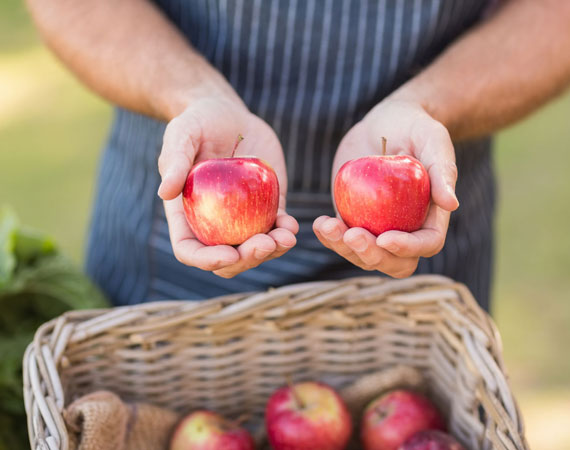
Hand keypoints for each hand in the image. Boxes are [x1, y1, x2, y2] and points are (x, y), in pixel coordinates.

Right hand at [158, 94, 297, 277]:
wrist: (229, 115)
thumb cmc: (198, 123)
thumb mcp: (182, 134)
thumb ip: (173, 161)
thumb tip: (164, 193)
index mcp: (186, 216)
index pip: (191, 250)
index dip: (207, 260)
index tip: (228, 254)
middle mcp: (213, 224)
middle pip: (228, 259)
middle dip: (247, 259)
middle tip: (265, 243)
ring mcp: (241, 219)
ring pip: (255, 250)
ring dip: (272, 251)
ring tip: (286, 237)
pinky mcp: (266, 207)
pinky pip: (275, 228)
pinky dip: (284, 232)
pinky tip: (292, 225)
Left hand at [313, 98, 458, 277]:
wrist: (385, 122)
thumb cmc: (415, 127)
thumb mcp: (433, 139)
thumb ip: (443, 170)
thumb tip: (452, 205)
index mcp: (431, 216)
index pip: (426, 244)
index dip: (408, 248)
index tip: (385, 237)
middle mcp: (405, 228)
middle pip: (393, 261)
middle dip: (372, 255)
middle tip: (352, 234)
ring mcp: (377, 227)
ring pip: (363, 255)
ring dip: (343, 248)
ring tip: (327, 225)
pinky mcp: (353, 218)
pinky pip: (341, 239)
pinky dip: (329, 237)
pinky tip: (320, 224)